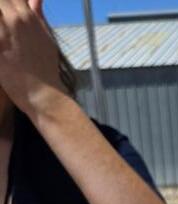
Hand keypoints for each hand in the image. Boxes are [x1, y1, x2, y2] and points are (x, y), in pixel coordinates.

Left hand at [0, 0, 63, 116]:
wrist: (45, 94)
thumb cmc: (47, 70)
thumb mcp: (46, 38)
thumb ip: (37, 16)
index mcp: (28, 16)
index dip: (4, 5)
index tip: (4, 16)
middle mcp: (16, 20)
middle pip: (0, 2)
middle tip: (2, 34)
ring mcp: (5, 32)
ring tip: (1, 40)